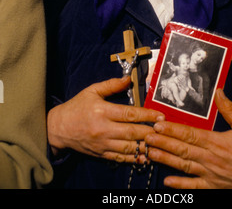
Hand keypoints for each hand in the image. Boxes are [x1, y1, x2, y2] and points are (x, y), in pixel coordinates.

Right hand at [47, 77, 163, 162]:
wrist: (58, 128)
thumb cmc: (77, 107)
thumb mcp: (92, 91)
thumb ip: (111, 85)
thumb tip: (128, 79)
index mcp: (102, 112)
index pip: (129, 114)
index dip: (147, 115)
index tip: (160, 116)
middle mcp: (103, 129)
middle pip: (132, 132)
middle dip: (150, 132)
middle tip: (165, 130)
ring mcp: (102, 144)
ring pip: (128, 148)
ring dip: (145, 147)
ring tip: (159, 144)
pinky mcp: (101, 154)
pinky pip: (120, 158)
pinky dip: (134, 158)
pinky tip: (145, 157)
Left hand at [145, 89, 231, 188]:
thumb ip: (229, 109)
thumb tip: (218, 91)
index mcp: (217, 142)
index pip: (190, 134)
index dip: (172, 129)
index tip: (158, 124)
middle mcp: (211, 159)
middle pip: (182, 149)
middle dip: (163, 142)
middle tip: (146, 137)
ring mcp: (211, 175)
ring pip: (184, 166)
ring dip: (165, 160)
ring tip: (149, 153)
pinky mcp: (213, 187)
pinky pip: (194, 186)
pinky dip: (180, 184)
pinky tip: (166, 182)